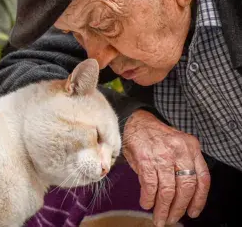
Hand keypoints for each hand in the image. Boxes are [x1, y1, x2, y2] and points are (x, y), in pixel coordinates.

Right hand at [123, 110, 210, 226]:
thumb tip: (180, 196)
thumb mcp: (176, 144)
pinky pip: (150, 186)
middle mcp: (180, 150)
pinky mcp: (145, 160)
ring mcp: (162, 155)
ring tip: (159, 217)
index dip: (199, 200)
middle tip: (171, 218)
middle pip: (186, 187)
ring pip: (168, 190)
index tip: (193, 212)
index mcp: (191, 146)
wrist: (135, 120)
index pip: (202, 178)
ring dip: (163, 208)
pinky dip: (148, 198)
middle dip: (179, 208)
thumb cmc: (155, 135)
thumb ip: (182, 165)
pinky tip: (146, 203)